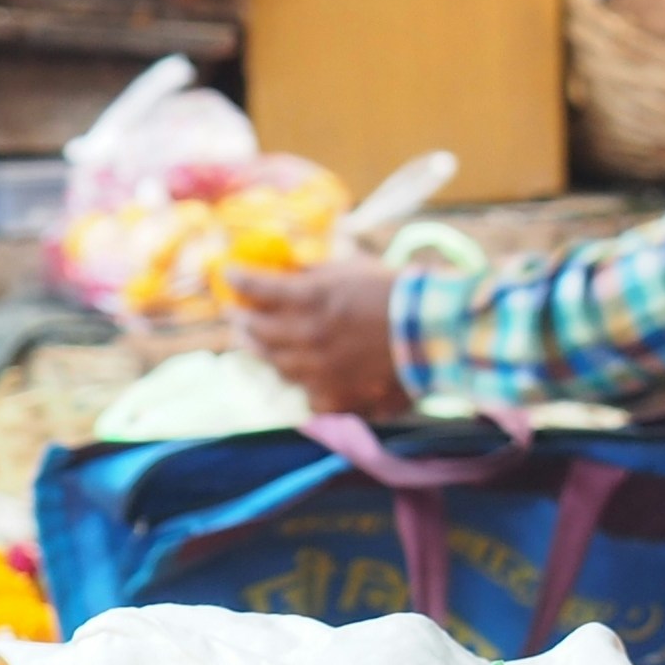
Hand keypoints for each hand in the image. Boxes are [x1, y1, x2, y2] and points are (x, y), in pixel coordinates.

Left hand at [230, 256, 410, 417]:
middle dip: (242, 319)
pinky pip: (305, 394)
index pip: (254, 286)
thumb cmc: (396, 292)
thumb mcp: (351, 268)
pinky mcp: (335, 397)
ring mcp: (317, 371)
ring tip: (261, 344)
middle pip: (255, 330)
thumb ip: (313, 272)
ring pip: (275, 364)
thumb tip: (286, 271)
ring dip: (264, 351)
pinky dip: (301, 382)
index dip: (237, 278)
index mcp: (308, 298)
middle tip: (238, 315)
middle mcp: (305, 336)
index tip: (229, 273)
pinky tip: (302, 374)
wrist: (435, 332)